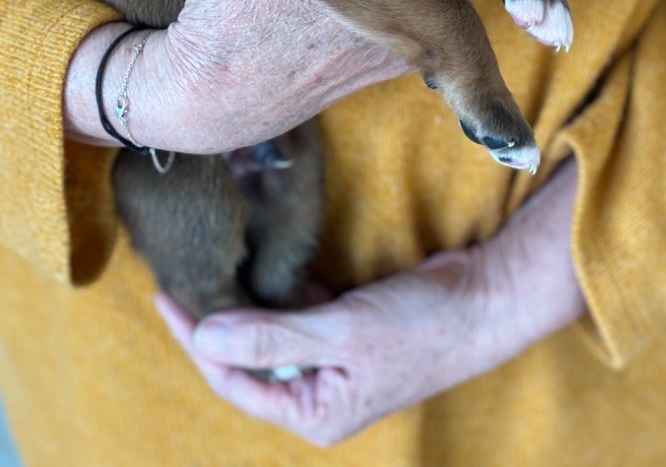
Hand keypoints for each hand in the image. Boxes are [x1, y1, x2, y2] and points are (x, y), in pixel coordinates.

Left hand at [156, 158, 585, 445]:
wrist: (484, 299)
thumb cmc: (420, 326)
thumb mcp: (339, 333)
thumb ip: (270, 338)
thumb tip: (205, 338)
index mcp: (315, 412)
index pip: (235, 378)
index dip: (197, 338)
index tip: (169, 295)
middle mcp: (321, 393)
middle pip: (251, 358)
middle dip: (220, 320)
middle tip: (188, 275)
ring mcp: (336, 362)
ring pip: (275, 333)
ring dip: (252, 303)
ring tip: (217, 265)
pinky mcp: (350, 331)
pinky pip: (303, 314)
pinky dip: (286, 292)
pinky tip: (270, 265)